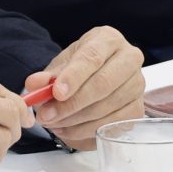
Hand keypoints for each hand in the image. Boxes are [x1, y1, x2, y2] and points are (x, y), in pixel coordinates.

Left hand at [23, 26, 144, 148]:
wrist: (98, 75)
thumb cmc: (81, 68)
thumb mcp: (61, 66)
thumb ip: (47, 76)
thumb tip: (34, 85)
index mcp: (109, 40)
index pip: (92, 57)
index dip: (73, 77)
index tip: (56, 93)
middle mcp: (130, 59)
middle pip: (102, 84)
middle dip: (71, 104)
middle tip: (47, 116)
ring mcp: (137, 85)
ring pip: (107, 108)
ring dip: (75, 121)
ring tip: (53, 124)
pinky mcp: (138, 109)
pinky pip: (112, 125)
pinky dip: (87, 131)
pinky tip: (69, 130)